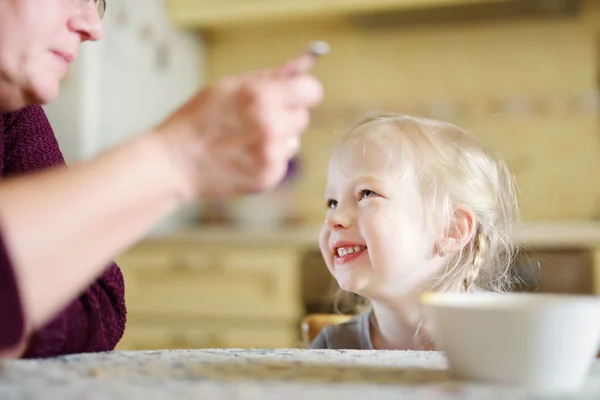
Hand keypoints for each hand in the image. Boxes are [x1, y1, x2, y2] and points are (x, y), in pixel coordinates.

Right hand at [155, 52, 322, 200]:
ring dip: (277, 139)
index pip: (312, 90)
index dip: (302, 91)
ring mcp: (271, 154)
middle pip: (302, 117)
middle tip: (255, 120)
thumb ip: (269, 77)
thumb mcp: (229, 87)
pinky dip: (267, 160)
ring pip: (293, 141)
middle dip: (285, 116)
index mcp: (262, 96)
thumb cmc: (197, 121)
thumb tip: (302, 65)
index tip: (293, 95)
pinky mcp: (269, 176)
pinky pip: (282, 162)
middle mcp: (271, 125)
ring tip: (244, 141)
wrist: (175, 163)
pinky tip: (243, 157)